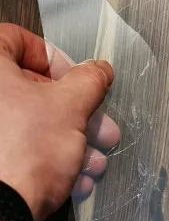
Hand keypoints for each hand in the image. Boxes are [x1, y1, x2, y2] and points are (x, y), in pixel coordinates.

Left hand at [0, 23, 120, 220]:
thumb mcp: (71, 107)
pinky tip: (74, 181)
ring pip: (28, 125)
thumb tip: (98, 70)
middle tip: (100, 127)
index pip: (17, 40)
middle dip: (74, 113)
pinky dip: (46, 161)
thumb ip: (89, 80)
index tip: (75, 80)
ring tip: (94, 162)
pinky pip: (16, 151)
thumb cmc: (24, 153)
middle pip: (30, 90)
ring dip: (69, 142)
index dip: (53, 58)